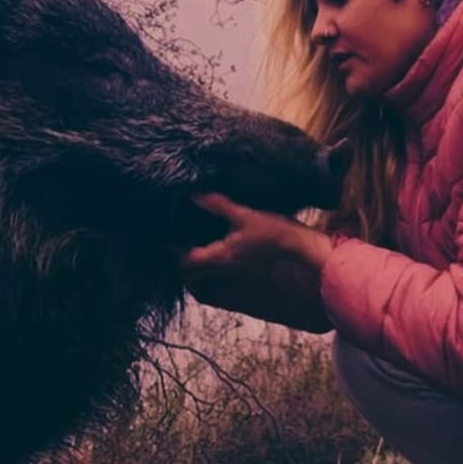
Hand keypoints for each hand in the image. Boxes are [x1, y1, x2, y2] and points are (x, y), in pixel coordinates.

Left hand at [181, 193, 332, 274]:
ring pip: (204, 265)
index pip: (187, 261)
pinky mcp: (241, 259)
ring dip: (193, 254)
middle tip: (171, 236)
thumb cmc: (273, 230)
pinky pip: (216, 260)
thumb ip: (217, 204)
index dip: (172, 251)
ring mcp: (234, 264)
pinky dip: (207, 251)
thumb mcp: (243, 213)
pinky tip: (209, 234)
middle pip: (193, 269)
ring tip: (186, 234)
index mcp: (222, 255)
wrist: (298, 244)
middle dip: (180, 255)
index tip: (164, 236)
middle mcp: (225, 264)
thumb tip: (193, 194)